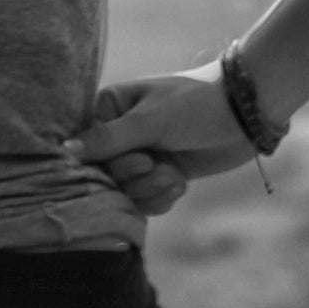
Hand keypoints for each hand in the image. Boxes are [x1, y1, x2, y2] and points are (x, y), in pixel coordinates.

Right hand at [67, 66, 255, 189]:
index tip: (141, 159)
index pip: (86, 151)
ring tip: (173, 175)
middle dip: (135, 179)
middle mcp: (119, 134)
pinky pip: (146, 203)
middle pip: (105, 177)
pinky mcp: (161, 175)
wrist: (245, 113)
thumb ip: (107, 139)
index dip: (109, 165)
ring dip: (151, 191)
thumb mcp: (150, 120)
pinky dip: (162, 198)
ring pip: (126, 194)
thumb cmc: (195, 104)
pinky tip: (180, 184)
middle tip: (157, 164)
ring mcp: (141, 156)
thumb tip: (63, 150)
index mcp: (109, 108)